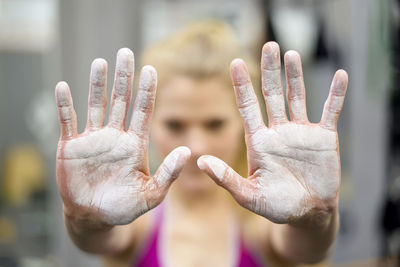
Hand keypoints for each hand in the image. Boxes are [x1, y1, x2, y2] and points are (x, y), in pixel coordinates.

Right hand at [55, 48, 189, 225]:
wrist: (93, 218)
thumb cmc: (124, 208)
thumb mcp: (150, 195)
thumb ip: (168, 174)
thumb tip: (187, 151)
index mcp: (134, 144)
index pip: (143, 111)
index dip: (147, 90)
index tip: (151, 69)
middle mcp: (115, 136)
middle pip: (121, 100)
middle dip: (124, 77)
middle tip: (126, 52)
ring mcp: (92, 139)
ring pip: (96, 104)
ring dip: (96, 84)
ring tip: (100, 62)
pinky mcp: (70, 146)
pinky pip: (67, 121)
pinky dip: (65, 105)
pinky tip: (63, 87)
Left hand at [198, 42, 346, 223]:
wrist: (307, 214)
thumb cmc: (276, 206)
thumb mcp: (249, 195)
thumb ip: (226, 179)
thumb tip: (200, 163)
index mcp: (258, 141)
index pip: (247, 107)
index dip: (241, 85)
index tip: (234, 62)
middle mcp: (278, 131)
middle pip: (272, 94)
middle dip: (270, 71)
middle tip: (268, 45)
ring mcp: (301, 132)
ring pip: (297, 97)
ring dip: (295, 75)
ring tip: (291, 54)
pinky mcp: (324, 138)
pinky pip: (331, 111)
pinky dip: (336, 94)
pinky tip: (340, 75)